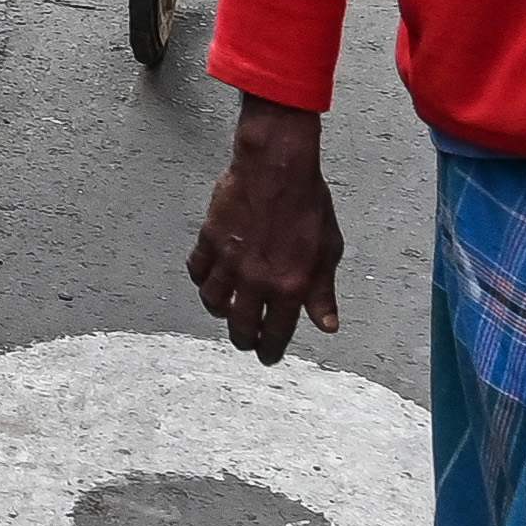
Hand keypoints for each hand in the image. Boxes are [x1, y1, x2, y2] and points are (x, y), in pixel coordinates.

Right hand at [187, 97, 343, 362]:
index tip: (267, 356)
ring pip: (213, 302)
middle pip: (241, 326)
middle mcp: (257, 281)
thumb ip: (323, 292)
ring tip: (226, 309)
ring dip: (219, 311)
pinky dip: (202, 280)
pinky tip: (209, 278)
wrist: (276, 169)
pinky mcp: (209, 241)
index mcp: (291, 287)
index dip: (270, 351)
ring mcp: (230, 262)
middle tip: (245, 341)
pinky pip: (197, 271)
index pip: (277, 333)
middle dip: (243, 340)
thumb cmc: (308, 205)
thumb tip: (326, 325)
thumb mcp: (328, 251)